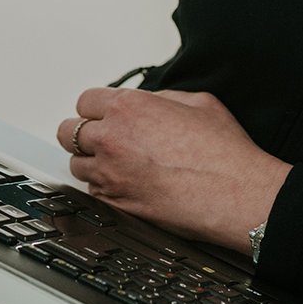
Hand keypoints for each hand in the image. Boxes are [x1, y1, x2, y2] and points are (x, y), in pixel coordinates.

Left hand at [57, 87, 290, 254]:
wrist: (234, 195)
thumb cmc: (222, 151)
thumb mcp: (196, 101)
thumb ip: (161, 97)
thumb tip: (149, 102)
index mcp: (128, 108)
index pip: (85, 101)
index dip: (96, 108)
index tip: (103, 114)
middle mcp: (112, 139)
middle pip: (68, 132)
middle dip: (83, 134)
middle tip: (101, 138)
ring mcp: (110, 175)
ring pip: (77, 165)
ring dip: (92, 163)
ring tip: (116, 164)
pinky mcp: (117, 205)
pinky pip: (94, 194)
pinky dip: (104, 189)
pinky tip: (126, 185)